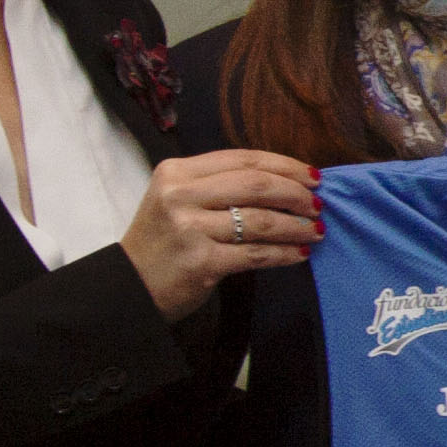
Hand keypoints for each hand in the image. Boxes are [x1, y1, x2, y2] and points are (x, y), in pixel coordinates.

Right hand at [118, 150, 324, 320]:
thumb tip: (285, 182)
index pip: (243, 159)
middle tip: (318, 204)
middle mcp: (180, 195)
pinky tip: (299, 254)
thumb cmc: (163, 241)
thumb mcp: (178, 199)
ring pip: (261, 221)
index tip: (313, 176)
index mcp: (177, 172)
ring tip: (316, 230)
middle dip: (295, 194)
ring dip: (297, 227)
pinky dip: (284, 254)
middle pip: (256, 185)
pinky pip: (256, 254)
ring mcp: (189, 229)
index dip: (285, 166)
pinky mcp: (201, 262)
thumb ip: (219, 186)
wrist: (129, 287)